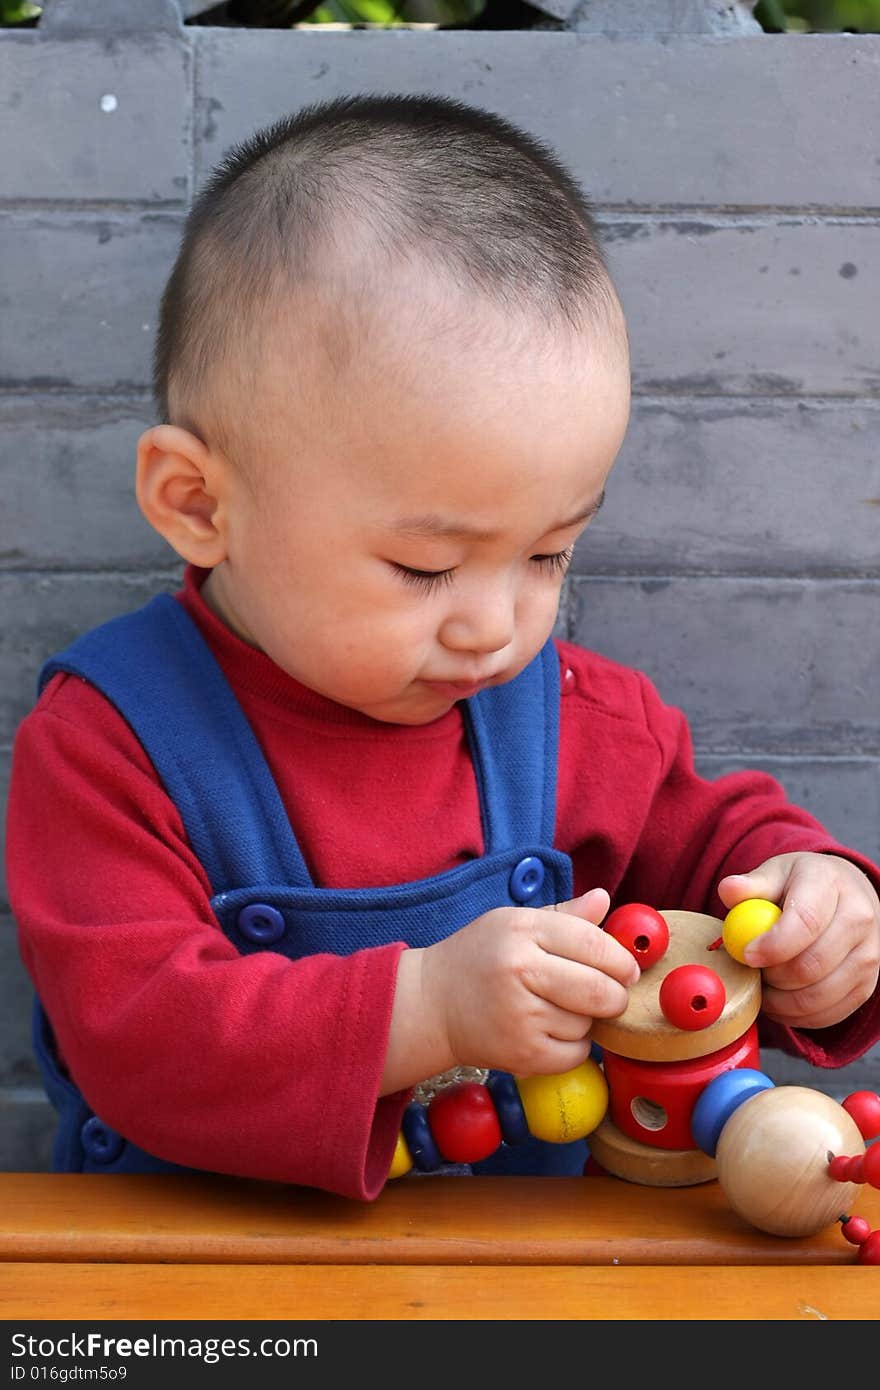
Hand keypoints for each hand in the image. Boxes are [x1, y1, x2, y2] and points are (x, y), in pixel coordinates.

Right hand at [386, 888, 638, 1090]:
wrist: (431, 1004)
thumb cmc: (478, 958)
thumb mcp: (514, 924)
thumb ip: (564, 916)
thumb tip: (603, 899)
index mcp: (522, 931)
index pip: (593, 944)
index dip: (621, 960)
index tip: (627, 969)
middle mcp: (520, 971)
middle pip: (599, 990)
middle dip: (616, 995)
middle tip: (612, 995)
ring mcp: (520, 1017)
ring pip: (587, 1023)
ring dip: (586, 1020)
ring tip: (559, 1009)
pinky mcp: (521, 1055)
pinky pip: (575, 1054)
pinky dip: (574, 1047)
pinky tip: (551, 1031)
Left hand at [717, 852, 879, 1029]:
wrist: (846, 894)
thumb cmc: (802, 885)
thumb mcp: (776, 873)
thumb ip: (752, 884)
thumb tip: (728, 890)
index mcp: (831, 885)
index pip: (806, 922)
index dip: (773, 945)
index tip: (747, 955)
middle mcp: (859, 919)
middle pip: (812, 965)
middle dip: (773, 975)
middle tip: (751, 970)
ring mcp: (869, 955)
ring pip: (818, 996)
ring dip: (781, 1000)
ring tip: (763, 983)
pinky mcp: (867, 985)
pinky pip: (827, 1014)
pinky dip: (796, 1015)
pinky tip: (779, 998)